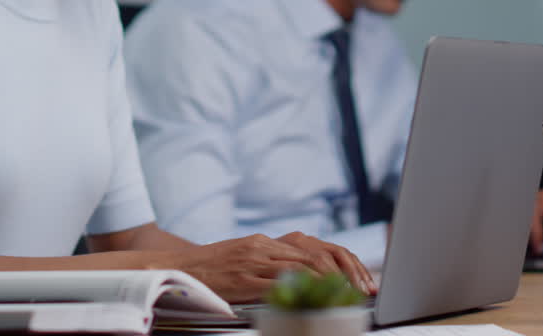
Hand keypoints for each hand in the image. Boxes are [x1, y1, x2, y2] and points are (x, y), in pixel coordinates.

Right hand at [163, 232, 373, 302]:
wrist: (181, 268)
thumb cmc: (214, 268)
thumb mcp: (246, 257)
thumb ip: (272, 262)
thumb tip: (303, 277)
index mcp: (267, 242)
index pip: (315, 249)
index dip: (342, 264)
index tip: (360, 280)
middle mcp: (264, 247)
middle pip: (316, 256)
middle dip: (344, 274)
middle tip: (362, 291)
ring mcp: (255, 262)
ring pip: (303, 268)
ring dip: (330, 284)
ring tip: (348, 297)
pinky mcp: (244, 279)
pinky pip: (279, 284)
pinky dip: (303, 292)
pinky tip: (317, 301)